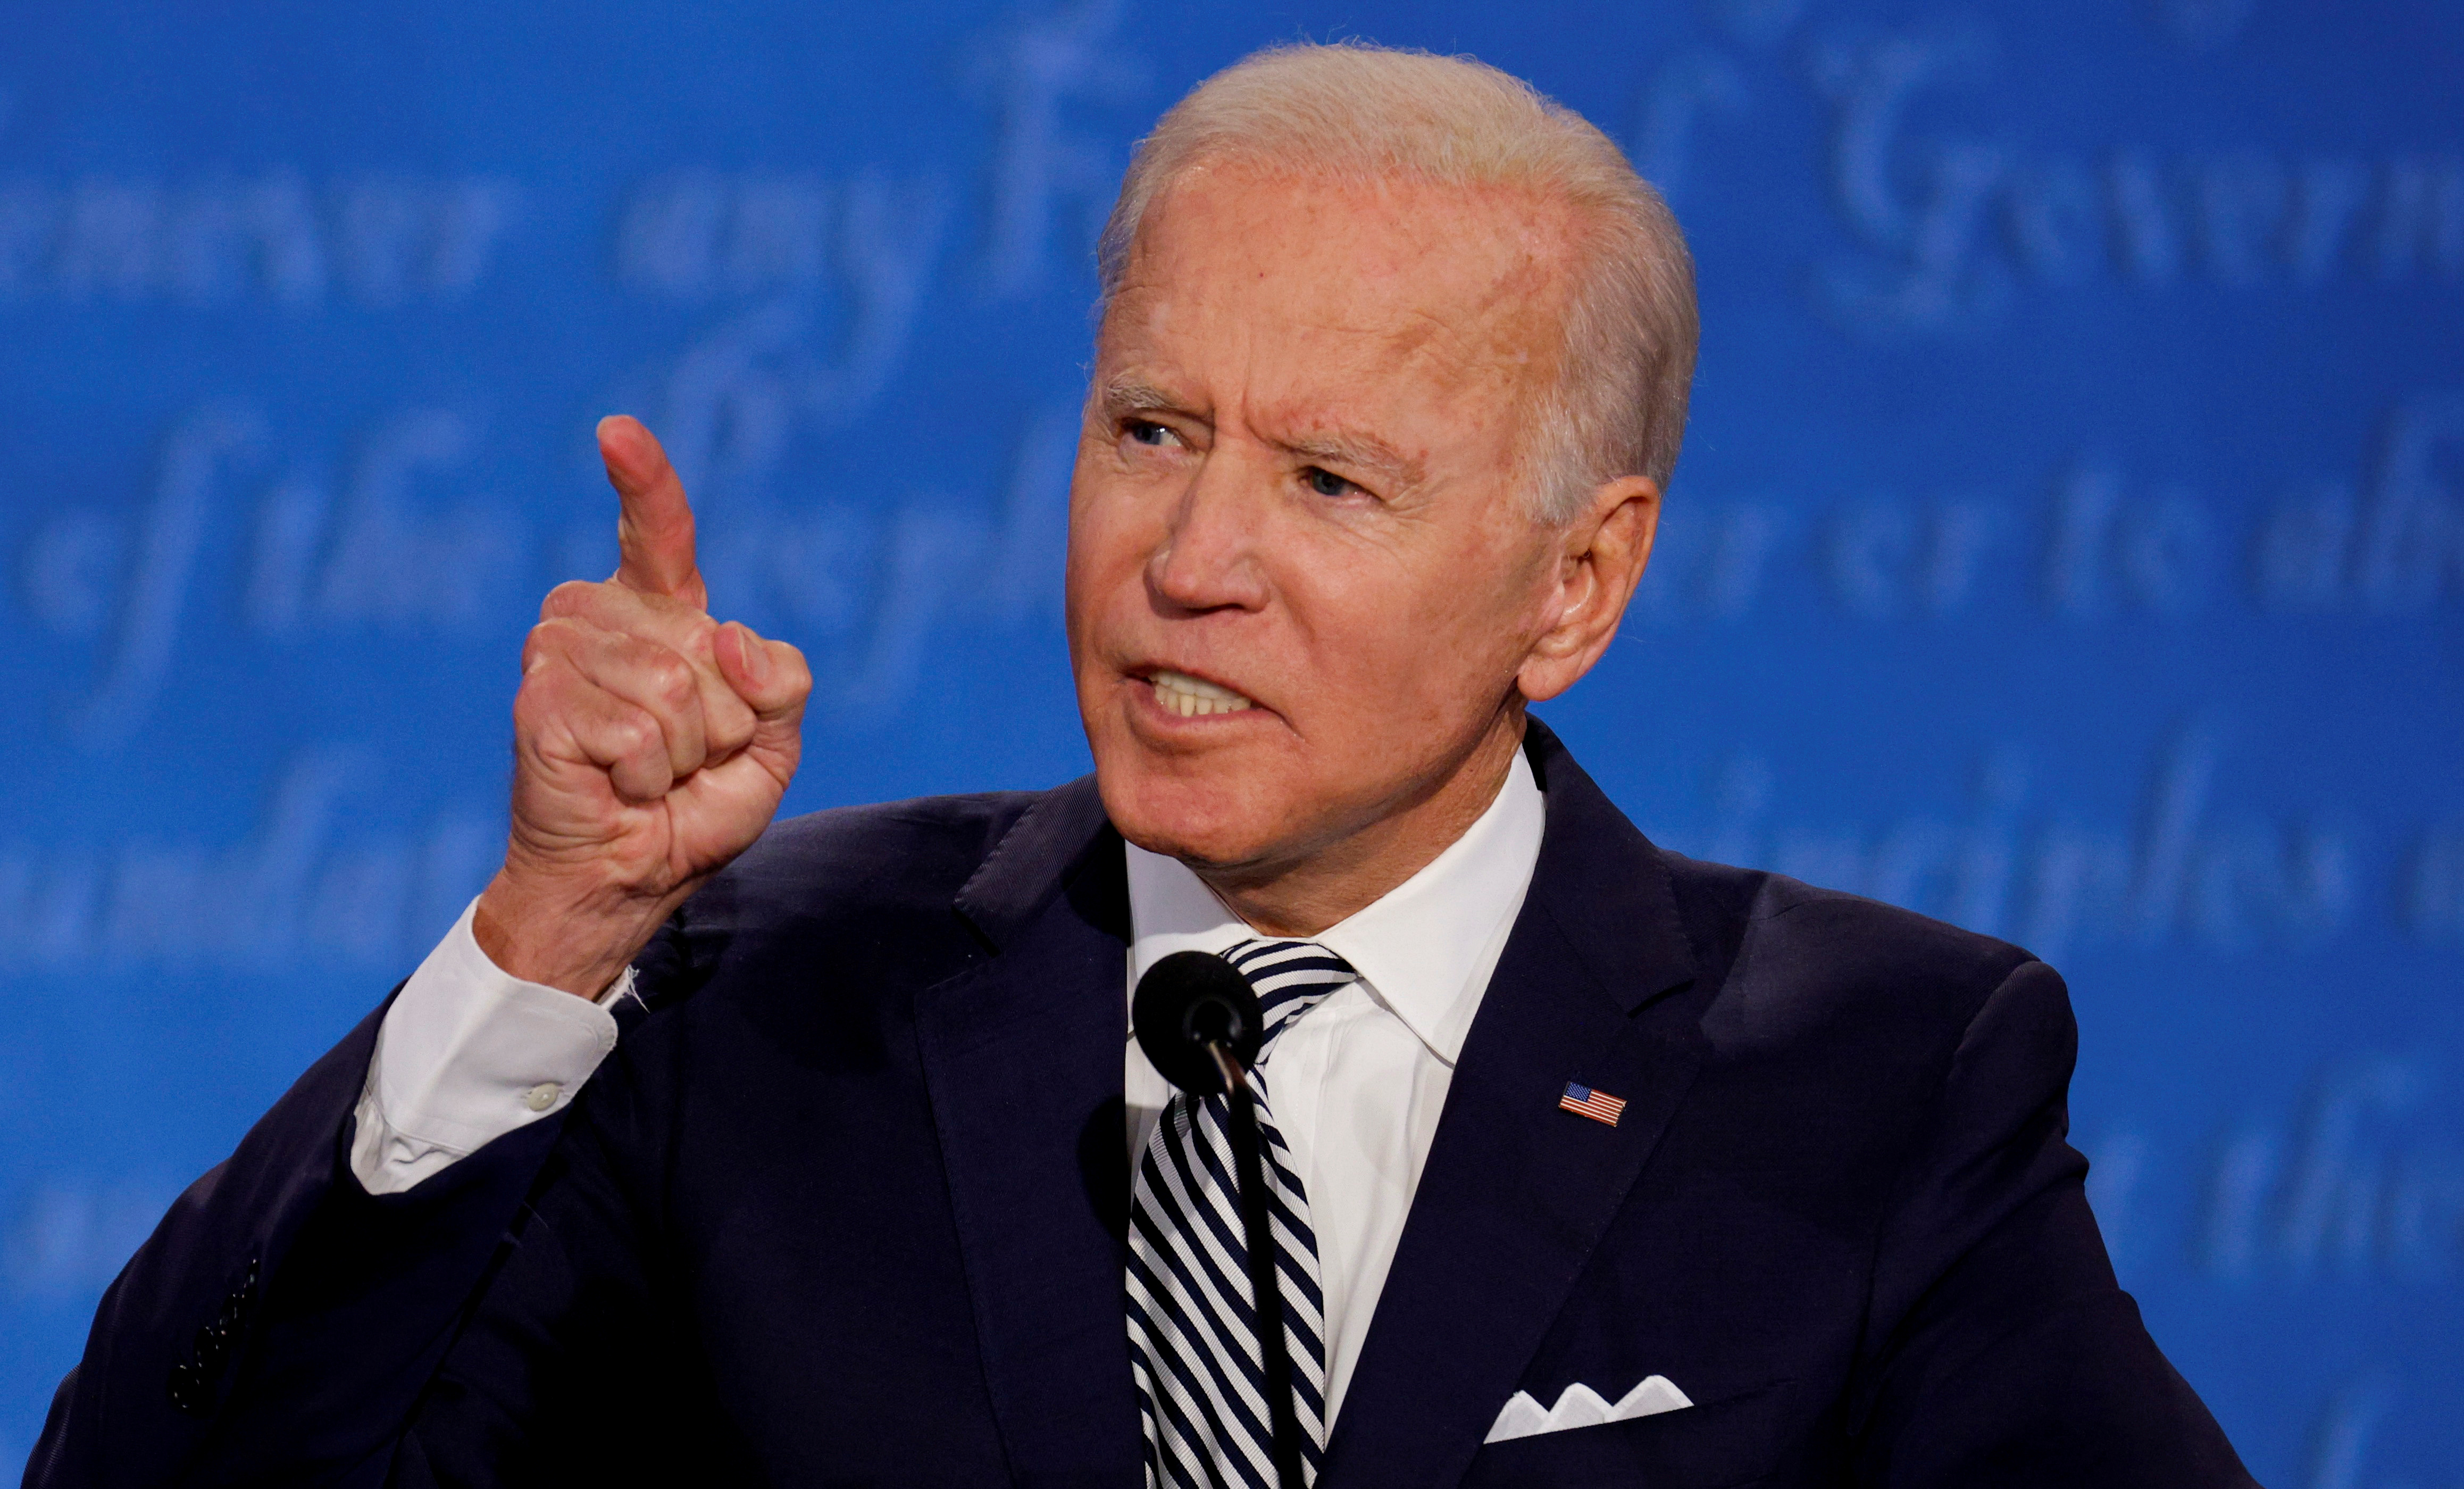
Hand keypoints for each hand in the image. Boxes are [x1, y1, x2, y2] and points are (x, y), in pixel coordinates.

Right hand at [471, 416, 812, 995]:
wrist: (630, 881)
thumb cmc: (691, 812)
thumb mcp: (771, 747)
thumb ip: (783, 684)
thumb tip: (728, 632)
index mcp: (658, 617)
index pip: (658, 535)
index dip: (644, 483)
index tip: (616, 432)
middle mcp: (600, 620)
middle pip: (707, 642)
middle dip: (722, 720)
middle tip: (681, 760)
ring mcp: (559, 653)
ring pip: (674, 684)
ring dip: (684, 751)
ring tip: (649, 774)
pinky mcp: (539, 700)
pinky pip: (638, 728)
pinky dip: (648, 774)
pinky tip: (619, 786)